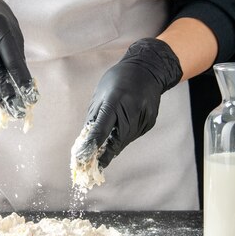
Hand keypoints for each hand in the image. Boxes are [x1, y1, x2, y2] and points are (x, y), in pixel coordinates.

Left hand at [73, 38, 182, 168]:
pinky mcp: (150, 122)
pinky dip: (124, 138)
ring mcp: (143, 116)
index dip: (92, 146)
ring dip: (113, 147)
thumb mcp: (100, 94)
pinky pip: (133, 136)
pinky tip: (121, 131)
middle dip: (104, 154)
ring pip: (125, 141)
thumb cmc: (118, 80)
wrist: (148, 70)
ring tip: (104, 151)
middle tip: (93, 165)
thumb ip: (93, 119)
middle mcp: (131, 109)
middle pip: (116, 140)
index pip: (102, 129)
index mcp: (115, 100)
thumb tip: (85, 141)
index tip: (84, 159)